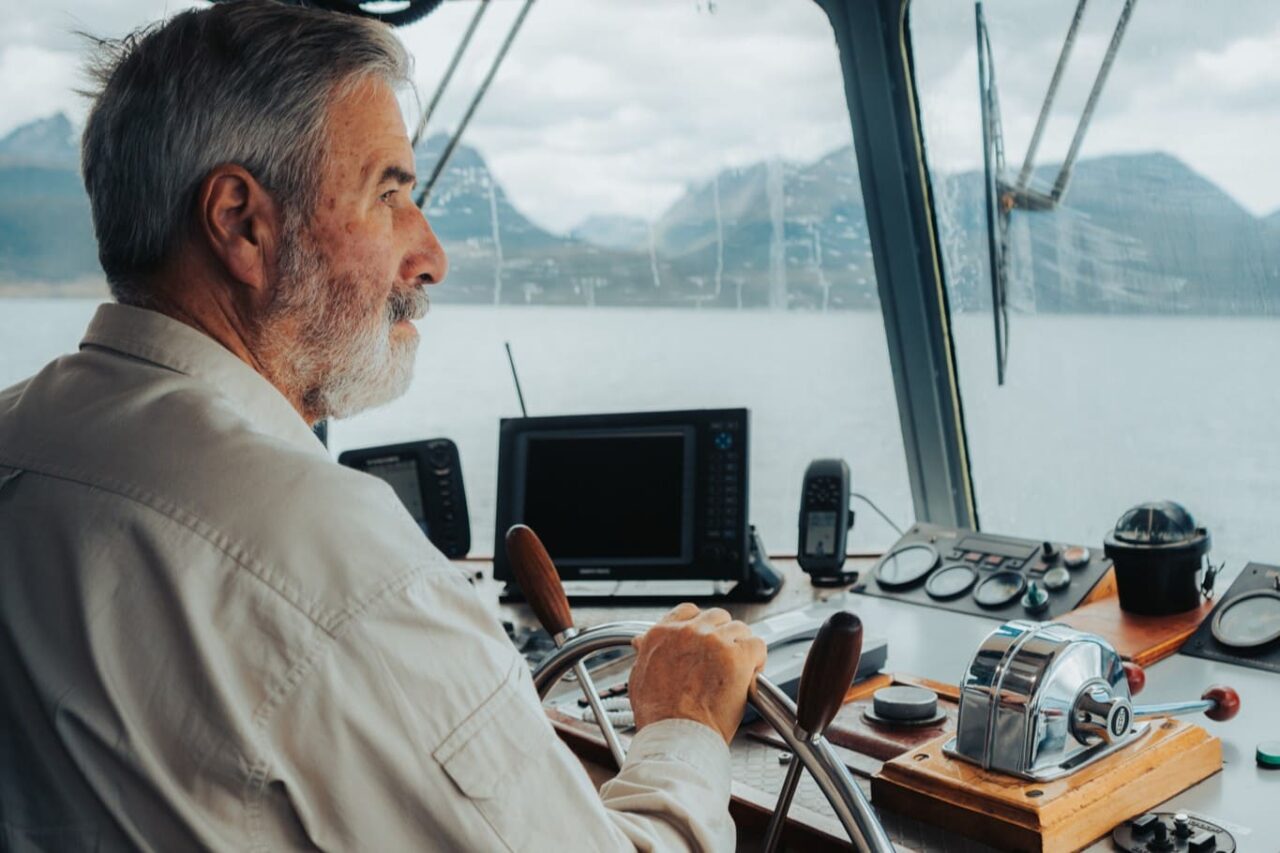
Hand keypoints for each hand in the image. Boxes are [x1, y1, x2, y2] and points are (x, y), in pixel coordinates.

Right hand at [628, 603, 766, 744]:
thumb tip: (643, 643)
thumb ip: (647, 653)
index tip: (705, 638)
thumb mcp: (639, 676)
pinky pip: (757, 645)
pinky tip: (751, 675)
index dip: (700, 625)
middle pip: (717, 617)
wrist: (676, 735)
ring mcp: (714, 641)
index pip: (688, 612)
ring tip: (738, 670)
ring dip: (741, 647)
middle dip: (722, 635)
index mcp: (663, 634)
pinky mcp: (737, 656)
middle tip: (723, 658)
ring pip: (739, 629)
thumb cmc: (659, 716)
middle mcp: (689, 632)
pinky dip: (758, 659)